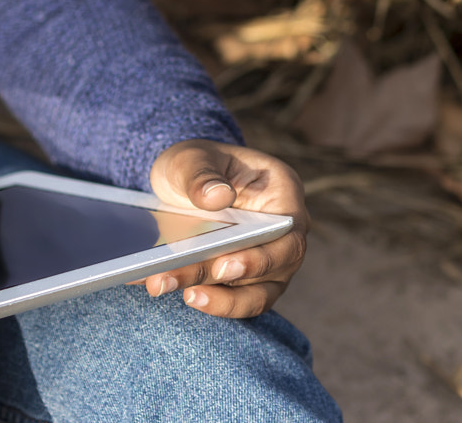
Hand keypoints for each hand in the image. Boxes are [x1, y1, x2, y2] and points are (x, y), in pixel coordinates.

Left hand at [136, 139, 308, 318]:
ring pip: (257, 294)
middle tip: (191, 290)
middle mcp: (285, 231)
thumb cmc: (196, 165)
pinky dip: (211, 303)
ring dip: (218, 301)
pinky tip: (177, 294)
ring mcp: (272, 260)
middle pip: (273, 268)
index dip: (260, 255)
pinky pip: (238, 301)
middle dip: (230, 282)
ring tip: (175, 293)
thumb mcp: (192, 158)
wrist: (184, 182)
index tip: (223, 265)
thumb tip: (218, 197)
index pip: (286, 230)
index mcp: (282, 191)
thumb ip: (202, 174)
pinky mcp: (250, 281)